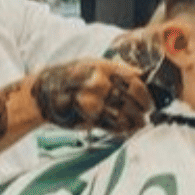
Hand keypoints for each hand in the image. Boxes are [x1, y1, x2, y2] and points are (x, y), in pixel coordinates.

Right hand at [33, 56, 151, 137]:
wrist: (44, 93)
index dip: (145, 92)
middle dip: (143, 108)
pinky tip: (127, 129)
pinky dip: (122, 129)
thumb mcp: (93, 65)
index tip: (150, 99)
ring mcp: (93, 101)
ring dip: (135, 122)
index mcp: (102, 68)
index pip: (133, 80)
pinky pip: (111, 126)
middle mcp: (99, 83)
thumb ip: (116, 70)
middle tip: (147, 113)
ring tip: (140, 123)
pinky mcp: (87, 117)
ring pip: (123, 114)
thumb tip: (141, 77)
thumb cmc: (71, 78)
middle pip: (131, 98)